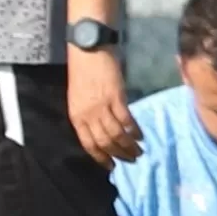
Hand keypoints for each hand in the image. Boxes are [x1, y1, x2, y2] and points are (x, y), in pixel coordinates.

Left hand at [67, 47, 139, 165]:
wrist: (88, 48)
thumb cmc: (82, 71)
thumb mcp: (78, 97)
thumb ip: (87, 114)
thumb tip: (101, 131)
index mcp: (76, 116)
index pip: (88, 144)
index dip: (101, 158)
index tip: (111, 167)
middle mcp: (88, 115)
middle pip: (105, 142)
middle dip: (119, 155)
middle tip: (131, 161)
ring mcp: (102, 107)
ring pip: (117, 135)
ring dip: (129, 146)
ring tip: (139, 152)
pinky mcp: (116, 98)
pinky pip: (127, 120)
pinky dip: (135, 130)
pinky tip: (141, 136)